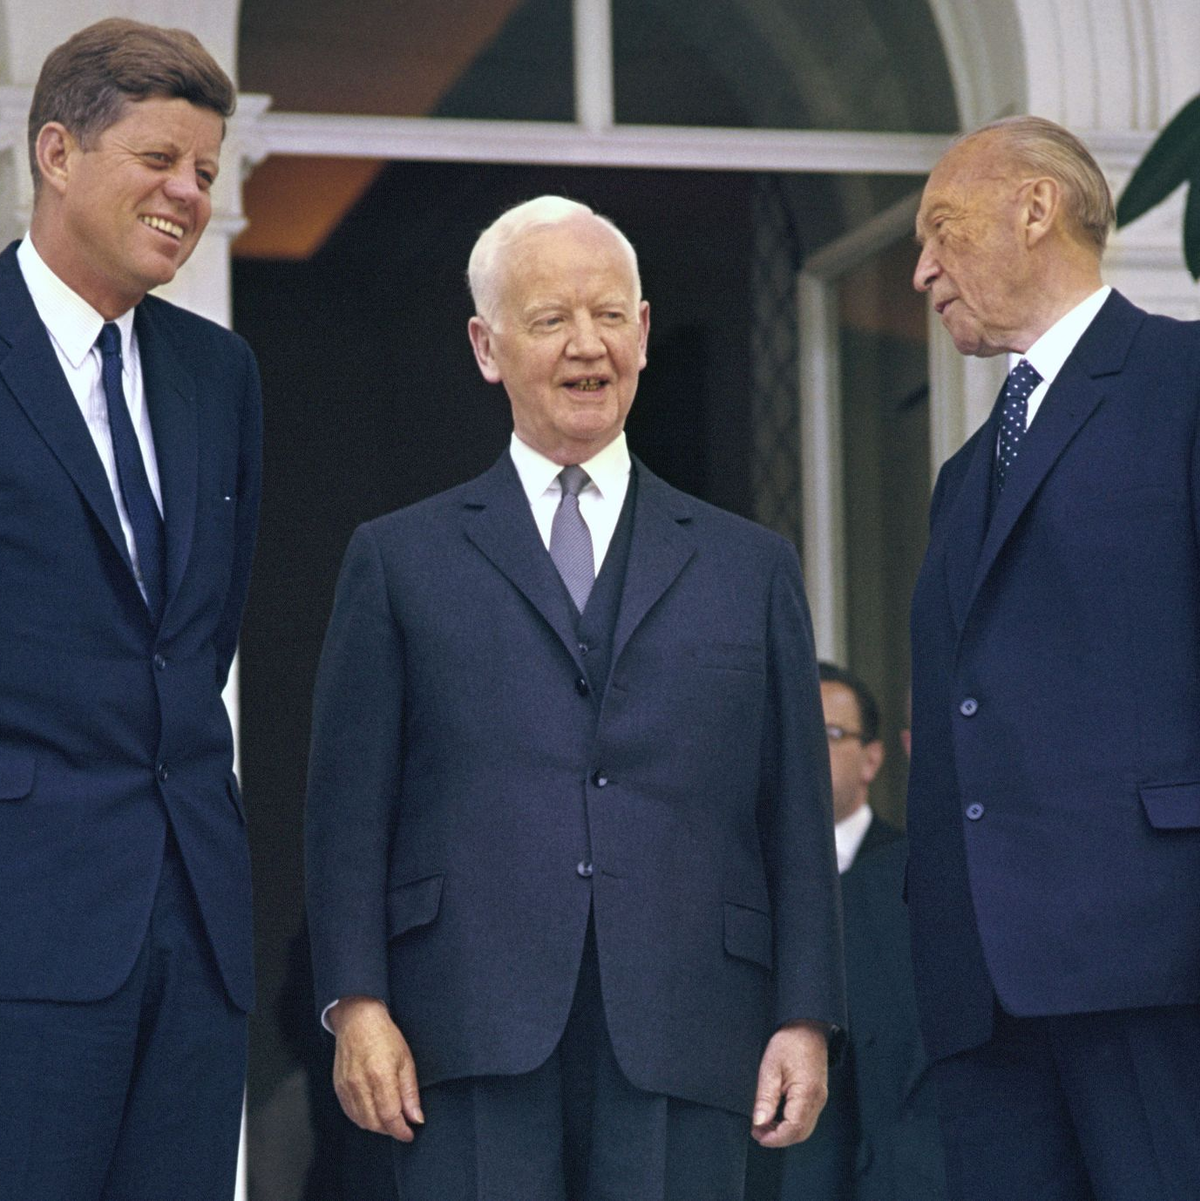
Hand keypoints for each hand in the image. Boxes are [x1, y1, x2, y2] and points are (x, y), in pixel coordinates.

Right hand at [328, 995, 423, 1141]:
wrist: (358, 1021)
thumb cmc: (384, 1036)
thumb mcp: (406, 1060)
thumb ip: (410, 1093)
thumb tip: (416, 1118)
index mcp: (381, 1076)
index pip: (390, 1116)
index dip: (401, 1131)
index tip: (410, 1134)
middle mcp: (361, 1084)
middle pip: (375, 1123)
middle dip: (391, 1130)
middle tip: (402, 1126)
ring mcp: (347, 1087)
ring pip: (362, 1121)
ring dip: (377, 1126)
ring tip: (390, 1119)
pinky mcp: (338, 1088)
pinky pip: (351, 1114)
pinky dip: (363, 1119)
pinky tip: (374, 1112)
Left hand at [750, 1020, 828, 1147]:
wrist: (807, 1026)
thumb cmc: (789, 1042)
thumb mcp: (770, 1067)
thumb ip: (765, 1097)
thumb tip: (759, 1122)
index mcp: (807, 1093)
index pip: (793, 1129)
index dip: (775, 1138)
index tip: (757, 1134)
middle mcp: (817, 1100)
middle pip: (801, 1133)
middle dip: (778, 1137)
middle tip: (757, 1130)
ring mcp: (820, 1098)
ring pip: (805, 1128)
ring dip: (784, 1132)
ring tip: (764, 1123)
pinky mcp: (817, 1095)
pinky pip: (806, 1118)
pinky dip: (791, 1123)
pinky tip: (776, 1115)